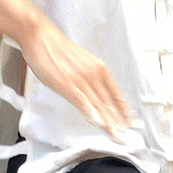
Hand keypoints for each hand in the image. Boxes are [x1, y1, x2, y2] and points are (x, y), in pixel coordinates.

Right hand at [19, 18, 132, 140]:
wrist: (40, 37)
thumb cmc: (57, 50)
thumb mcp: (80, 63)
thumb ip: (89, 78)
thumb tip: (94, 94)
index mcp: (99, 69)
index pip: (116, 93)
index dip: (125, 110)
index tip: (132, 122)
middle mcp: (94, 74)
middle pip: (109, 102)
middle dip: (119, 122)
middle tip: (127, 136)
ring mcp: (81, 80)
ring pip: (98, 104)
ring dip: (108, 123)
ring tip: (117, 136)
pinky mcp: (67, 84)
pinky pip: (82, 101)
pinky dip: (91, 113)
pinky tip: (98, 123)